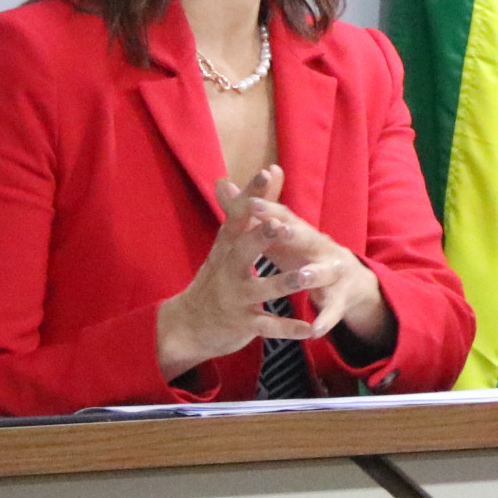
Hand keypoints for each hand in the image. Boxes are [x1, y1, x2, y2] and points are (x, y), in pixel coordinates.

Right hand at [154, 167, 391, 379]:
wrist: (187, 325)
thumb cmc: (216, 276)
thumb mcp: (229, 244)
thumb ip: (254, 209)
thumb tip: (267, 169)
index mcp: (227, 248)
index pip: (238, 216)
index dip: (252, 195)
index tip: (267, 173)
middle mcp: (228, 271)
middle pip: (243, 250)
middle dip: (261, 238)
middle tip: (282, 224)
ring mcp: (235, 298)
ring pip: (262, 289)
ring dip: (285, 282)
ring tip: (308, 275)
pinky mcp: (243, 324)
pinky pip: (268, 326)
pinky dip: (288, 328)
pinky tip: (310, 328)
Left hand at [234, 182, 394, 357]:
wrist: (348, 281)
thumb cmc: (303, 253)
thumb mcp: (276, 233)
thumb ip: (251, 212)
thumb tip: (221, 184)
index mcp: (300, 232)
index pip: (284, 216)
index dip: (270, 210)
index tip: (252, 202)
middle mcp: (319, 247)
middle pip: (307, 238)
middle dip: (293, 233)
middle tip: (278, 228)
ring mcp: (331, 273)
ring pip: (322, 272)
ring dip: (313, 274)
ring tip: (301, 277)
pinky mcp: (337, 300)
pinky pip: (330, 310)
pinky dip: (323, 319)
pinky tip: (314, 329)